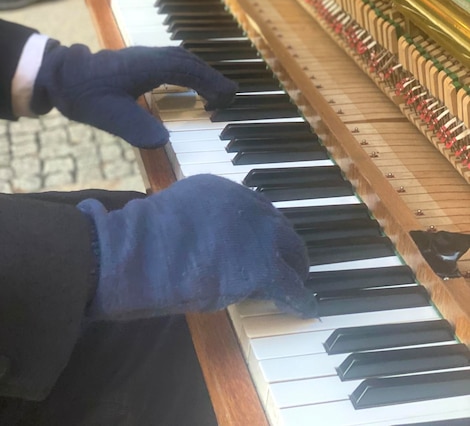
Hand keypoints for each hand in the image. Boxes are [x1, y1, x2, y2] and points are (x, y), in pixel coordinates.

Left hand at [32, 43, 236, 147]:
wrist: (64, 77)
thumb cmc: (86, 94)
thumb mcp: (110, 116)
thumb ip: (137, 129)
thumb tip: (165, 141)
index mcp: (149, 66)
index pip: (189, 70)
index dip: (211, 83)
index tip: (228, 98)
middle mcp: (152, 56)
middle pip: (191, 61)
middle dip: (212, 77)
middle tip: (229, 97)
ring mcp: (147, 56)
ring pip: (183, 59)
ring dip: (202, 73)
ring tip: (214, 93)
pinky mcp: (141, 61)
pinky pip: (173, 63)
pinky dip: (189, 73)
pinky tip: (189, 85)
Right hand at [77, 174, 316, 319]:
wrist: (145, 251)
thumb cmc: (144, 240)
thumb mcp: (172, 214)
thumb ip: (193, 218)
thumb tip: (197, 234)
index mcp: (222, 189)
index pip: (254, 207)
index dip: (261, 228)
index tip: (264, 240)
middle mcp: (246, 204)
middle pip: (279, 225)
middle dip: (285, 244)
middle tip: (289, 259)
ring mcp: (258, 233)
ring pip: (292, 251)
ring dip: (296, 267)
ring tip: (300, 280)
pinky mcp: (263, 266)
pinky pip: (291, 285)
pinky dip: (300, 298)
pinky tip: (306, 307)